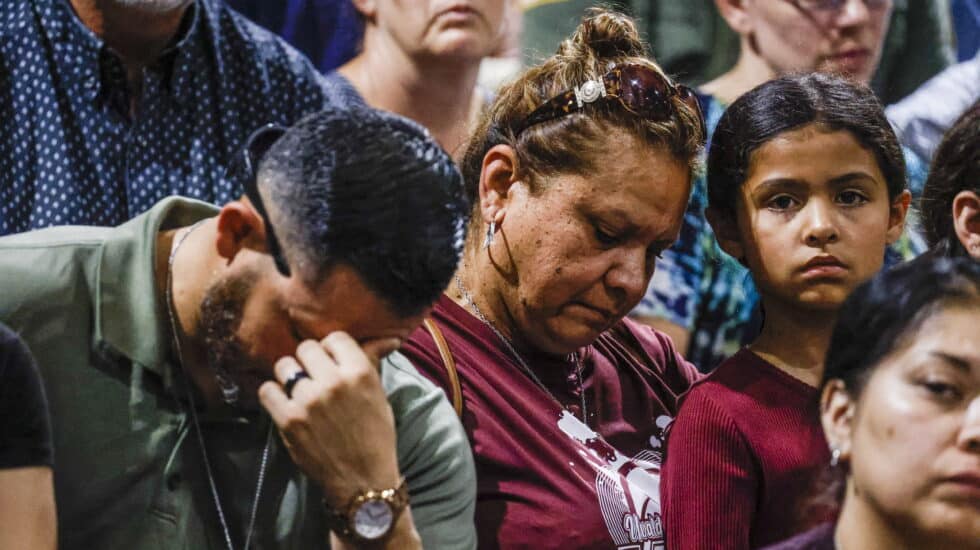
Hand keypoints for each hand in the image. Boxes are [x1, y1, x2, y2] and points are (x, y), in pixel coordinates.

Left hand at [259, 332, 401, 506]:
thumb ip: (371, 362)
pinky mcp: (289, 420)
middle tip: (314, 378)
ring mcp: (309, 400)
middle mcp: (334, 382)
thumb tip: (385, 338)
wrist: (362, 480)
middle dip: (309, 361)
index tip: (331, 363)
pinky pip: (267, 390)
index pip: (334, 338)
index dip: (331, 350)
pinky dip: (273, 395)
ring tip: (299, 392)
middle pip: (306, 348)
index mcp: (360, 372)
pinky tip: (284, 403)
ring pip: (284, 365)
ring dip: (290, 377)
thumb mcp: (379, 395)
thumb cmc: (375, 436)